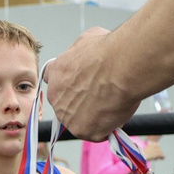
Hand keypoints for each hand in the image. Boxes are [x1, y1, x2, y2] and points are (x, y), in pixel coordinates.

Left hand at [45, 25, 139, 139]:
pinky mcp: (85, 132)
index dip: (68, 82)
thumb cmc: (107, 50)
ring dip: (93, 117)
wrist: (121, 68)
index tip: (81, 82)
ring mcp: (69, 118)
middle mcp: (56, 98)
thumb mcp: (86, 40)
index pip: (52, 80)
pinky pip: (97, 133)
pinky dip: (107, 128)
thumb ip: (80, 53)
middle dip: (81, 103)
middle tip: (102, 96)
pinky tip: (117, 114)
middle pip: (66, 105)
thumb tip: (87, 54)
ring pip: (81, 121)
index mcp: (55, 74)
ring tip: (112, 104)